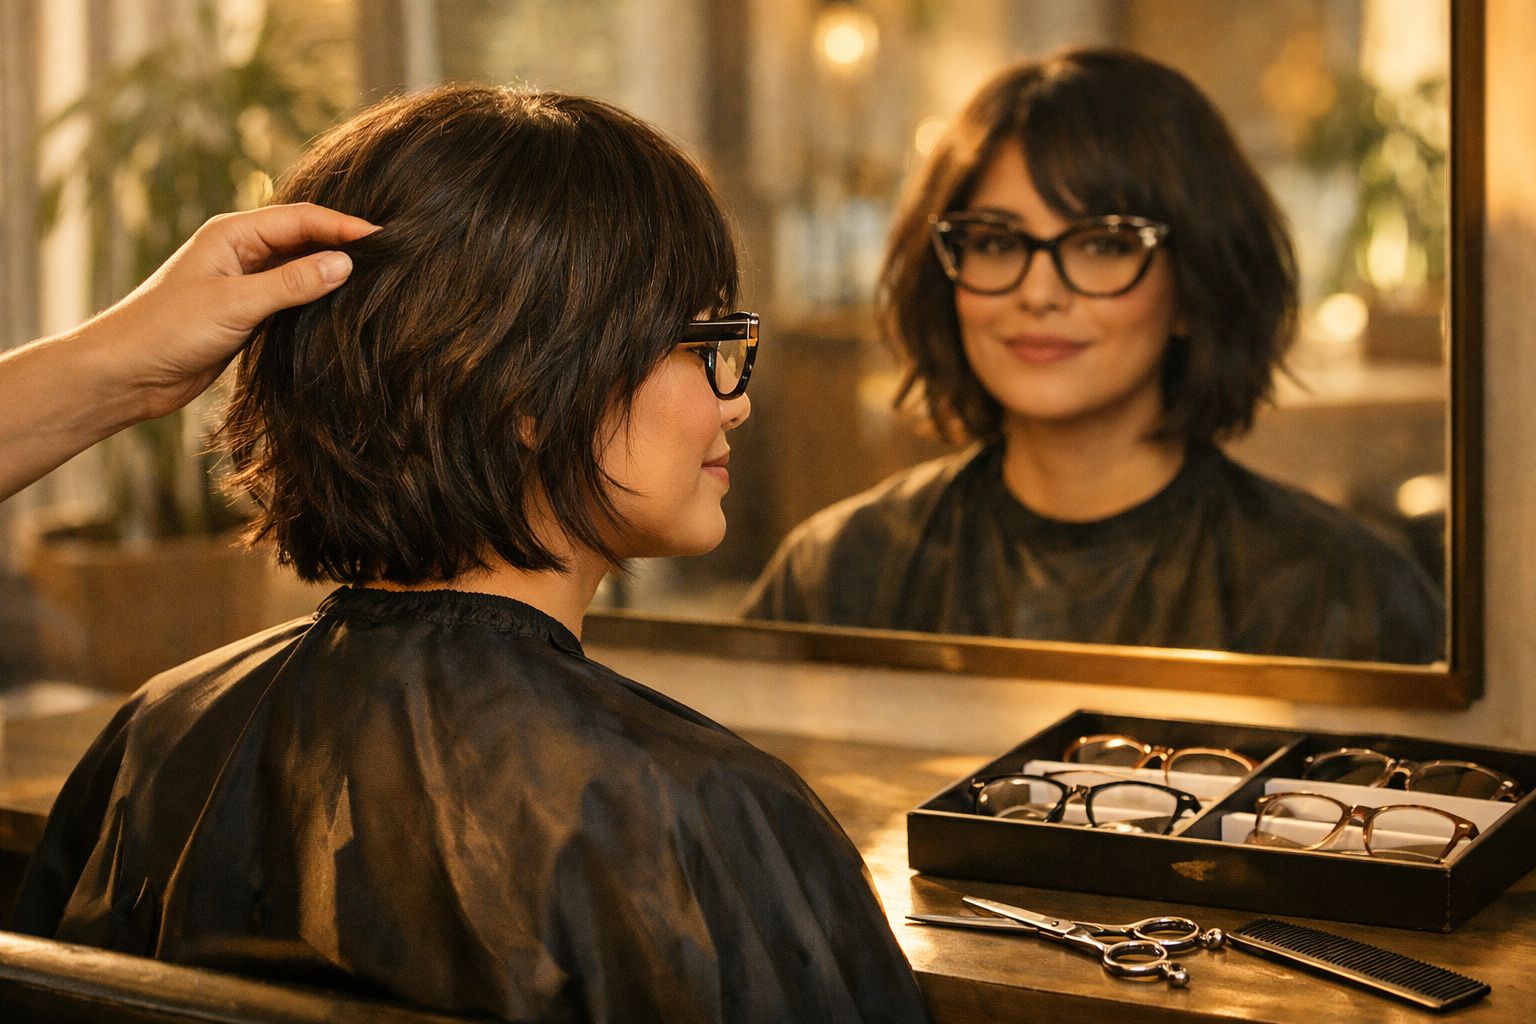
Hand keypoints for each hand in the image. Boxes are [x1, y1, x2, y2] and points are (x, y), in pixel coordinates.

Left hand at [89, 202, 378, 420]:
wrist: (126, 374)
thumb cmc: (167, 330)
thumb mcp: (235, 304)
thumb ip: (292, 284)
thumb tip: (345, 264)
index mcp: (233, 233)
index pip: (302, 219)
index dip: (345, 227)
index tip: (387, 239)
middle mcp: (241, 252)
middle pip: (305, 239)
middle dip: (344, 245)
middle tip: (393, 258)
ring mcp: (244, 283)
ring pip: (301, 269)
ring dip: (333, 273)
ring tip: (378, 282)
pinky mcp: (247, 314)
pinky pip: (292, 299)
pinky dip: (319, 300)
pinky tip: (344, 309)